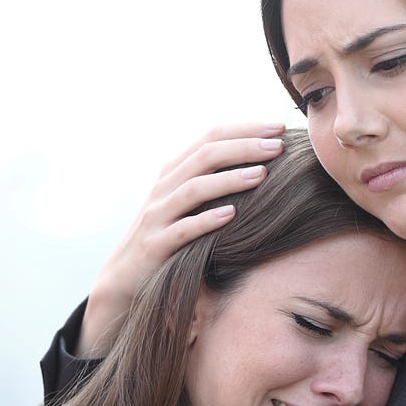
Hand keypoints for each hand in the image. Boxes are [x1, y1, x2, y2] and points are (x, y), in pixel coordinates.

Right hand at [78, 122, 286, 355]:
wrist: (124, 278)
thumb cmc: (167, 237)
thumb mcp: (186, 204)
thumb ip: (212, 182)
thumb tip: (262, 163)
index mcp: (174, 172)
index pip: (210, 138)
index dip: (245, 129)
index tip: (280, 128)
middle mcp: (164, 188)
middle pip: (204, 156)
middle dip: (244, 147)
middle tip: (279, 146)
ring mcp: (157, 216)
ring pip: (193, 189)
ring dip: (229, 180)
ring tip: (262, 175)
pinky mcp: (155, 246)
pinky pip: (182, 230)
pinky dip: (206, 220)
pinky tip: (231, 215)